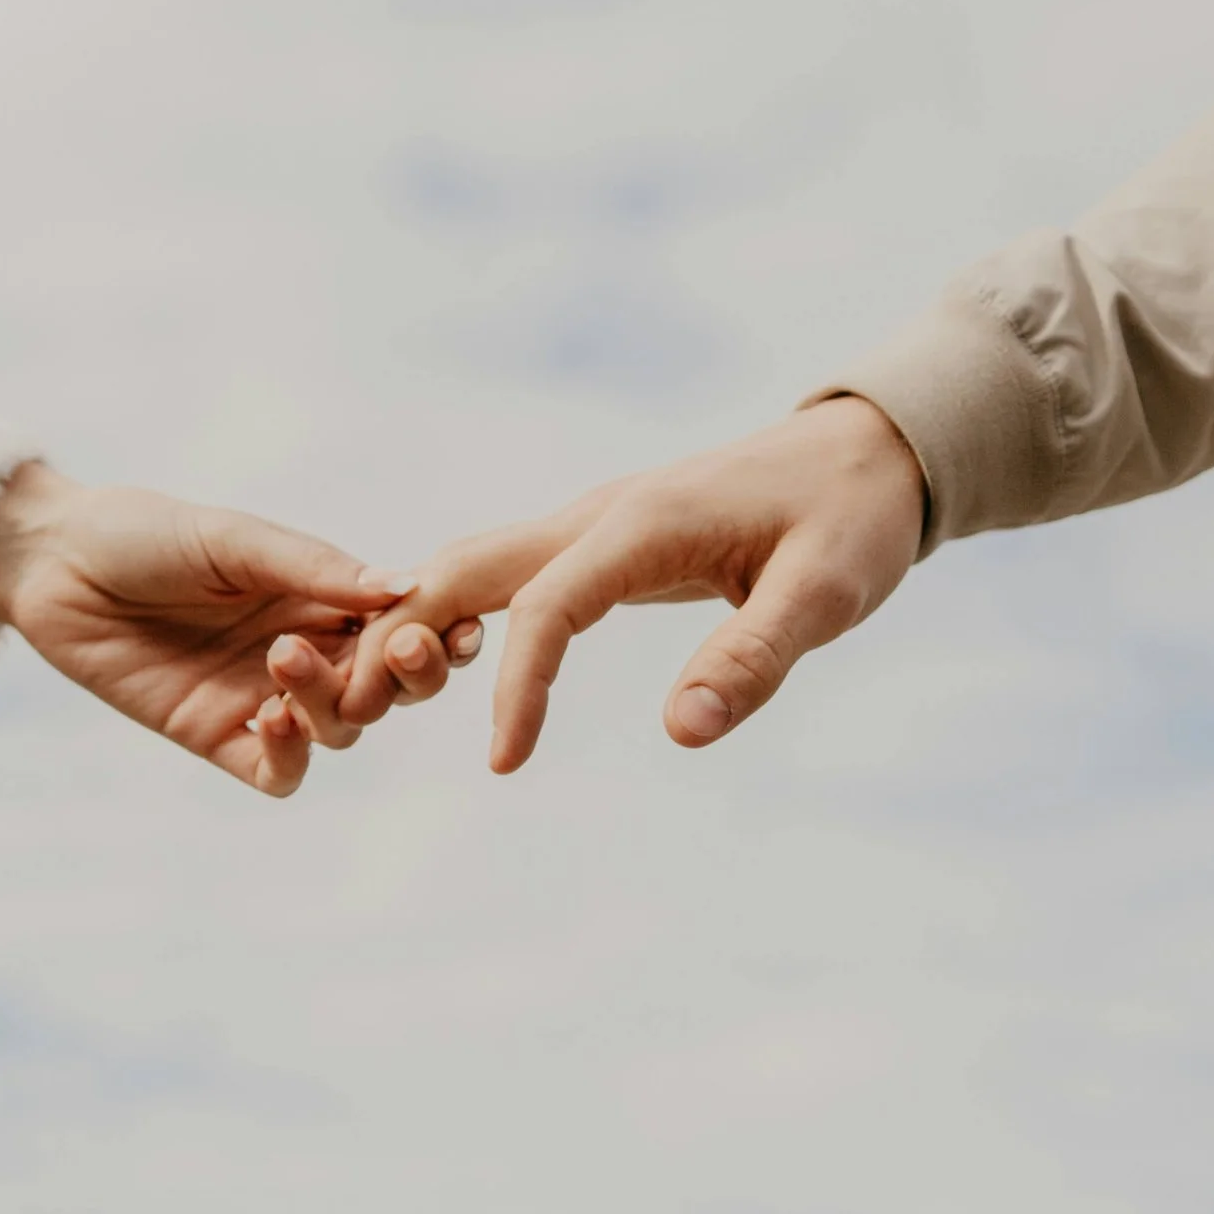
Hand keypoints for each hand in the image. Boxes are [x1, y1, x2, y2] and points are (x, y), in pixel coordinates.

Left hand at [0, 462, 477, 796]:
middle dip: (407, 678)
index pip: (404, 630)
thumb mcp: (236, 539)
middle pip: (389, 689)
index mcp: (323, 599)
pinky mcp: (214, 736)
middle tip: (402, 651)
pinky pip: (276, 770)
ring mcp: (263, 698)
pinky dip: (289, 756)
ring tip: (284, 660)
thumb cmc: (147, 533)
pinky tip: (271, 719)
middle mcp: (307, 653)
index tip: (457, 628)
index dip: (439, 636)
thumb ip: (316, 568)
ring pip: (339, 731)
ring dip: (333, 704)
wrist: (56, 562)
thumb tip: (406, 588)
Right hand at [324, 396, 927, 771]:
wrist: (867, 450)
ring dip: (416, 618)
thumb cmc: (851, 520)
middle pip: (469, 566)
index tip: (503, 764)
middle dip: (402, 631)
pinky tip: (437, 661)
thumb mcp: (824, 594)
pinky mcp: (603, 538)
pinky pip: (510, 573)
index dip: (518, 688)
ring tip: (365, 694)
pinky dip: (459, 611)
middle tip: (346, 709)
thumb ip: (753, 658)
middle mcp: (600, 512)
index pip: (548, 607)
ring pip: (476, 563)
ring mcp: (595, 520)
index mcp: (642, 523)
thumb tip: (680, 734)